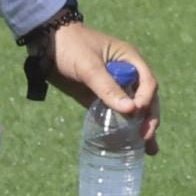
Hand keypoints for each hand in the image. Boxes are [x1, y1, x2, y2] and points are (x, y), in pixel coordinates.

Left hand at [48, 23, 161, 154]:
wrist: (45, 45)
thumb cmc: (71, 47)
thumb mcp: (89, 66)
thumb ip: (108, 87)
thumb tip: (131, 111)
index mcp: (130, 59)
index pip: (147, 82)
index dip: (146, 99)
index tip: (136, 112)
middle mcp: (127, 74)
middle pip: (146, 98)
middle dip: (149, 118)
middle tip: (146, 136)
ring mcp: (114, 88)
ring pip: (134, 110)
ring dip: (142, 128)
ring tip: (149, 150)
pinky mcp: (100, 99)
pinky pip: (115, 115)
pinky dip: (123, 129)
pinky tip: (129, 146)